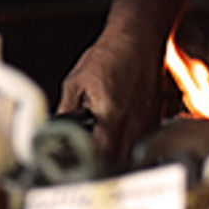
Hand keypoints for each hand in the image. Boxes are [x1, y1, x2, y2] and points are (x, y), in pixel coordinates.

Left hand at [58, 26, 165, 170]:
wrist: (138, 38)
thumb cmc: (110, 55)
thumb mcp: (76, 82)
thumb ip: (66, 110)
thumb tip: (54, 131)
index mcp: (111, 116)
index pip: (101, 156)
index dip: (89, 168)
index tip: (77, 170)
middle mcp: (133, 124)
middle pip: (119, 163)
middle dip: (103, 171)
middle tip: (87, 170)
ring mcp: (147, 123)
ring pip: (133, 158)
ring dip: (117, 163)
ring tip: (102, 162)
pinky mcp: (154, 119)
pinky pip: (143, 145)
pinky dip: (130, 151)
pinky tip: (119, 146)